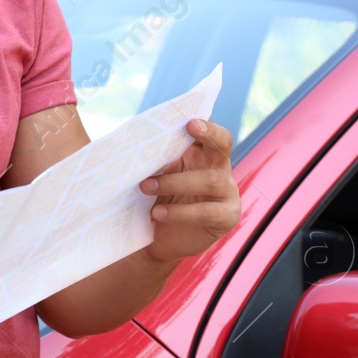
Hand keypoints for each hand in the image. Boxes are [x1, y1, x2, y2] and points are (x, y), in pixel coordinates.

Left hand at [140, 118, 240, 261]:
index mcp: (200, 153)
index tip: (190, 119)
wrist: (158, 238)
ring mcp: (227, 192)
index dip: (204, 123)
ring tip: (145, 187)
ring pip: (211, 180)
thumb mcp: (153, 174)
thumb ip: (153, 157)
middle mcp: (218, 168)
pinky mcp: (227, 216)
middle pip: (223, 145)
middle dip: (209, 134)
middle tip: (190, 126)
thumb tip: (130, 139)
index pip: (208, 131)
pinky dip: (180, 212)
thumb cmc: (155, 199)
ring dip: (175, 182)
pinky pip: (208, 211)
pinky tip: (157, 213)